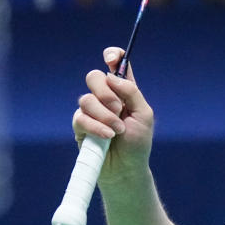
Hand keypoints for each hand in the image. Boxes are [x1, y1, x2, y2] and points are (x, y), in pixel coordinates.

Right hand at [72, 47, 154, 179]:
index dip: (113, 55)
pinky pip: (80, 118)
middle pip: (94, 77)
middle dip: (106, 92)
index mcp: (124, 91)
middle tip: (119, 109)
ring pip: (86, 99)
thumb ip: (131, 92)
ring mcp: (90, 111)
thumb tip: (111, 75)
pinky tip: (108, 137)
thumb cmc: (138, 143)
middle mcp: (105, 98)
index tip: (111, 57)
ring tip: (117, 130)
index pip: (116, 65)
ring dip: (105, 115)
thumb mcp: (144, 115)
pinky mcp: (80, 126)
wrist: (126, 169)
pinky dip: (96, 126)